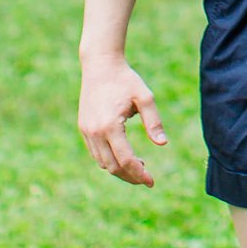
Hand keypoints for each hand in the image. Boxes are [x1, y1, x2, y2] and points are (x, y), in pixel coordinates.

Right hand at [78, 55, 167, 184]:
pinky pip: (96, 153)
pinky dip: (109, 160)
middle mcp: (95, 132)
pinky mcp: (84, 128)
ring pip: (102, 163)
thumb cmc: (125, 80)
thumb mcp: (145, 97)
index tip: (151, 182)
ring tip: (138, 165)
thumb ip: (154, 121)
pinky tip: (123, 156)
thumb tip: (163, 144)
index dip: (139, 174)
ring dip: (119, 169)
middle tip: (147, 177)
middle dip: (130, 176)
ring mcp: (87, 131)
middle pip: (112, 167)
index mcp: (110, 126)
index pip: (125, 159)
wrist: (100, 65)